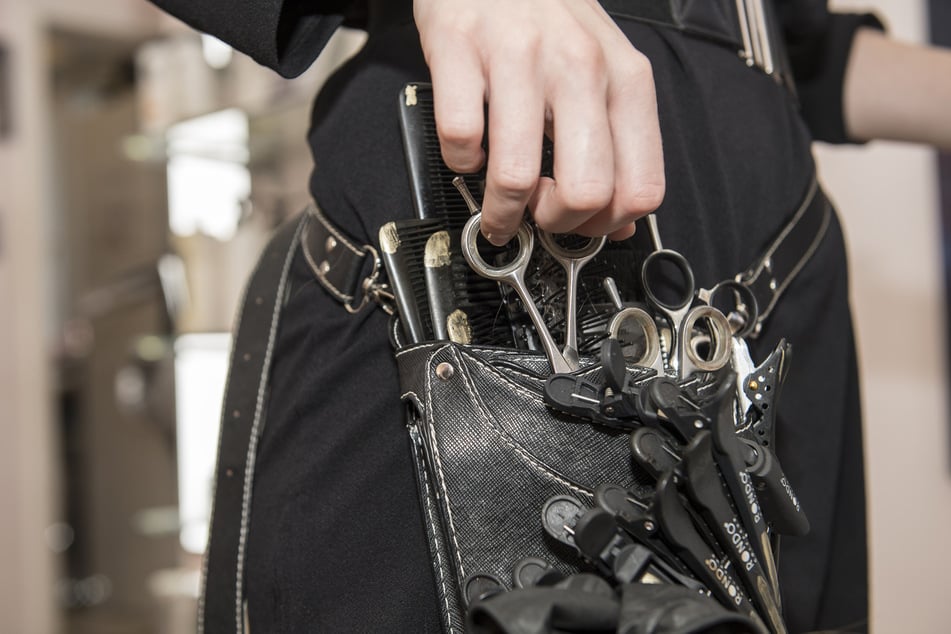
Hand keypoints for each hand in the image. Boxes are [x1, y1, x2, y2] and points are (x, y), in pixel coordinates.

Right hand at [413, 0, 664, 244]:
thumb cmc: (549, 17)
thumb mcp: (604, 71)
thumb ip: (618, 145)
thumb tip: (620, 221)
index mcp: (625, 80)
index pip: (640, 188)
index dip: (606, 224)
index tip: (580, 223)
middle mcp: (580, 67)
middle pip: (586, 192)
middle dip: (554, 222)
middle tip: (536, 215)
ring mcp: (520, 57)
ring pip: (516, 176)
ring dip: (500, 209)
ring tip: (496, 203)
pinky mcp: (462, 50)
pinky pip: (460, 140)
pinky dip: (460, 161)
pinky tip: (469, 150)